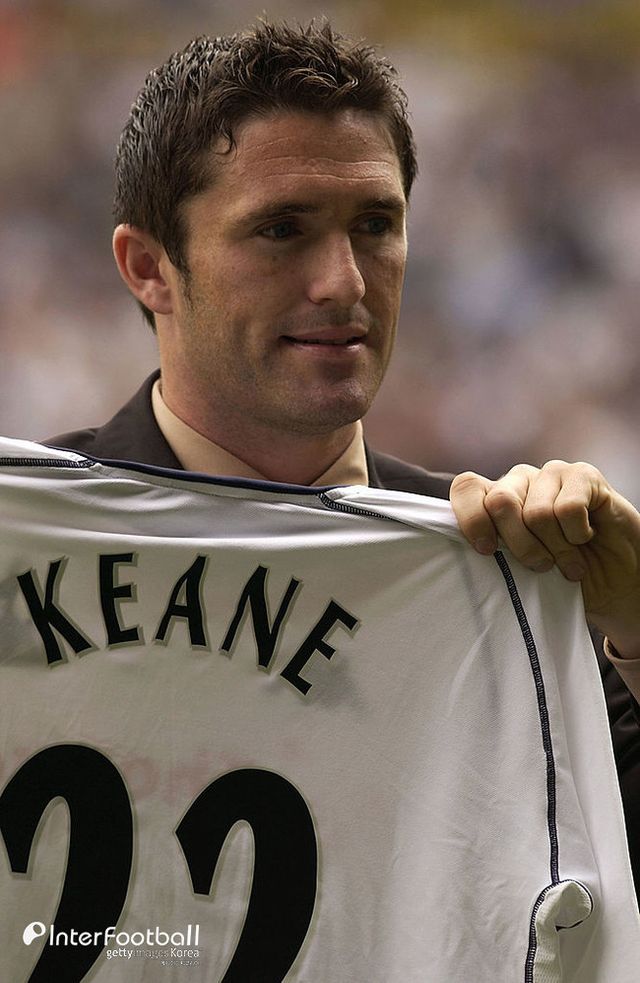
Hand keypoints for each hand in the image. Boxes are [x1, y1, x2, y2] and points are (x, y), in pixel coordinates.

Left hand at [450, 460, 639, 659]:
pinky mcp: (583, 475)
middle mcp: (519, 480)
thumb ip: (495, 553)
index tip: (486, 551)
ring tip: (568, 562)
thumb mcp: (519, 570)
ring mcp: (550, 473)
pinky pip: (569, 508)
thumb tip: (477, 552)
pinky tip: (586, 536)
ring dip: (556, 548)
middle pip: (499, 502)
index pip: (466, 488)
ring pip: (537, 512)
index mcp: (494, 498)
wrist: (614, 579)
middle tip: (540, 566)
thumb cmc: (559, 574)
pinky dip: (577, 534)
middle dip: (519, 544)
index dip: (471, 518)